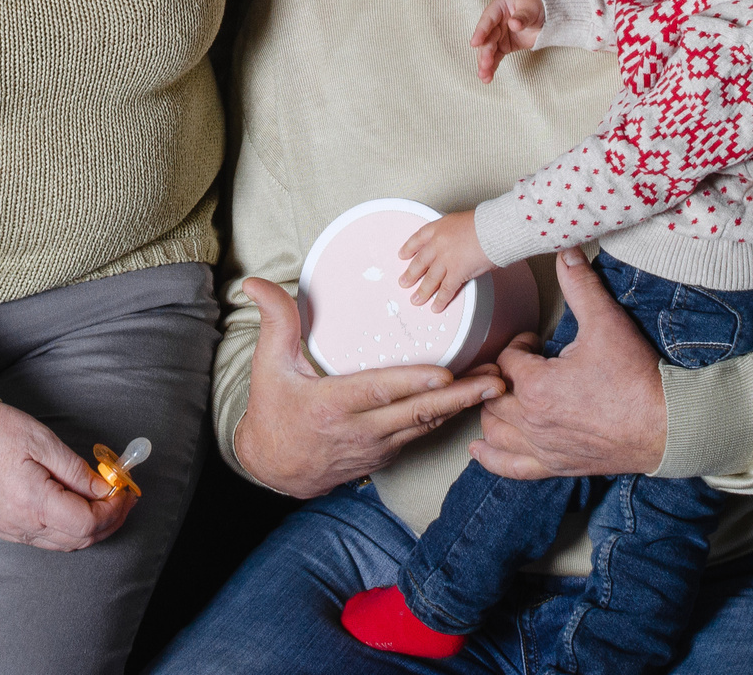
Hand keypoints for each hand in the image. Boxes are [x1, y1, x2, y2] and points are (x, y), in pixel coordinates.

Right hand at [0, 401, 134, 551]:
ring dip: (91, 528)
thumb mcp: (45, 442)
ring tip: (107, 502)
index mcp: (33, 504)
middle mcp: (22, 527)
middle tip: (125, 498)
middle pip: (80, 539)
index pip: (87, 523)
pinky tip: (78, 507)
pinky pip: (47, 539)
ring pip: (65, 544)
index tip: (126, 491)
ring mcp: (12, 531)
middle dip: (109, 521)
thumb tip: (104, 489)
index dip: (114, 510)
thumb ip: (78, 471)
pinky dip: (69, 529)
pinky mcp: (5, 528)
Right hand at [230, 277, 503, 499]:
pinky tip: (469, 403)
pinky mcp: (385, 455)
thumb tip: (256, 284)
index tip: (445, 375)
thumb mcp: (268, 365)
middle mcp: (359, 430)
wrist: (274, 468)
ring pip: (426, 425)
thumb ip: (275, 321)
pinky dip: (446, 419)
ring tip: (495, 387)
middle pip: (417, 413)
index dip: (413, 384)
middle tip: (496, 381)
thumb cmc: (273, 411)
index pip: (379, 391)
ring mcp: (375, 447)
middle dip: (461, 396)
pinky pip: (420, 435)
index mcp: (331, 405)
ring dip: (463, 407)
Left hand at [398, 210, 492, 310]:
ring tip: (416, 299)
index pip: (418, 238)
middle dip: (411, 274)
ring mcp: (445, 259)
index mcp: (439, 227)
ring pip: (430, 279)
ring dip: (422, 291)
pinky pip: (446, 290)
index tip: (403, 255)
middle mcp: (438, 243)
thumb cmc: (485, 222)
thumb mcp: (463, 221)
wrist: (493, 228)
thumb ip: (456, 233)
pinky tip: (436, 306)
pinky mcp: (456, 273)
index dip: (409, 248)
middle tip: (404, 282)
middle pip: (420, 261)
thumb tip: (460, 245)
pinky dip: (440, 300)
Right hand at [470, 0, 546, 81]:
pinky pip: (496, 57)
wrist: (548, 15)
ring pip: (489, 50)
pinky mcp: (504, 46)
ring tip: (484, 76)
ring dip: (485, 63)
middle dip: (485, 52)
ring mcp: (499, 35)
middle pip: (487, 38)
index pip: (487, 20)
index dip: (481, 32)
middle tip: (485, 64)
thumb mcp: (531, 8)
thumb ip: (522, 16)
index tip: (475, 43)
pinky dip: (492, 66)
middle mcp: (495, 21)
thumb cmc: (537, 5)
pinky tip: (488, 77)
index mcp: (499, 7)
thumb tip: (513, 24)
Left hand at [470, 249, 666, 479]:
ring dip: (493, 409)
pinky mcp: (555, 466)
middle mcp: (532, 420)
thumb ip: (581, 287)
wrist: (667, 426)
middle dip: (502, 375)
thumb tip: (566, 252)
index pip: (506, 360)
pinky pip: (510, 467)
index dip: (518, 346)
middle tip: (521, 365)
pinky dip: (491, 458)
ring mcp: (542, 447)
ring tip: (506, 395)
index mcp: (537, 385)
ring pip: (493, 428)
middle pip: (493, 394)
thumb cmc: (637, 378)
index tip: (534, 343)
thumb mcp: (607, 323)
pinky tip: (481, 448)